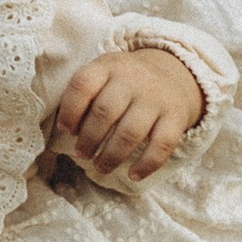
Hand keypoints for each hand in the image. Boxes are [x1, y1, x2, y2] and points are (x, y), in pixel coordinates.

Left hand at [56, 46, 204, 182]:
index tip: (66, 130)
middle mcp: (133, 79)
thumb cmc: (124, 82)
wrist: (172, 74)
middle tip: (82, 154)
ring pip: (130, 132)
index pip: (83, 84)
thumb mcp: (102, 75)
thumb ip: (84, 95)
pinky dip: (146, 164)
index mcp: (107, 66)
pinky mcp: (175, 117)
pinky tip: (133, 175)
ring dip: (111, 155)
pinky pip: (162, 145)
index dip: (70, 110)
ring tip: (100, 167)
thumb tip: (67, 130)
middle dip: (89, 139)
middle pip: (105, 112)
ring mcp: (156, 99)